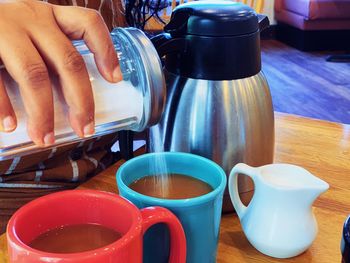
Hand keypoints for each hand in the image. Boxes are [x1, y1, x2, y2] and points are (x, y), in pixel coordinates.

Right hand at [0, 0, 121, 146]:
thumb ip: (50, 59)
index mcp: (51, 17)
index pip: (88, 24)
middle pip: (69, 62)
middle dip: (81, 101)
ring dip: (43, 113)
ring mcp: (5, 29)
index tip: (116, 79)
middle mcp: (32, 18)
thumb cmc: (4, 35)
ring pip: (35, 75)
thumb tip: (73, 103)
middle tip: (84, 129)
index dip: (106, 51)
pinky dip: (4, 107)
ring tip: (45, 138)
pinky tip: (10, 126)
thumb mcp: (31, 37)